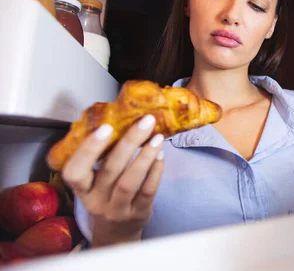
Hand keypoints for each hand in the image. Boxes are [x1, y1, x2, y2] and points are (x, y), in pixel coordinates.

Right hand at [61, 114, 164, 246]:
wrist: (116, 232)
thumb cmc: (105, 196)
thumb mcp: (95, 182)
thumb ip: (101, 158)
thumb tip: (120, 119)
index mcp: (81, 188)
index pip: (75, 171)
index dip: (88, 149)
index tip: (105, 127)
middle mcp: (96, 200)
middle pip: (110, 170)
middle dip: (129, 142)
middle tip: (145, 121)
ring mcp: (118, 208)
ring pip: (130, 181)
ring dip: (145, 156)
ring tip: (157, 137)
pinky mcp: (138, 213)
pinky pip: (148, 190)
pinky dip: (156, 171)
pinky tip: (161, 154)